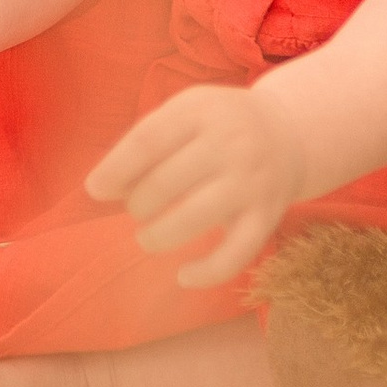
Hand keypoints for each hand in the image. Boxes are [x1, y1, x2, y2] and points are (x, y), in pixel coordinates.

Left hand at [85, 83, 308, 290]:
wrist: (291, 133)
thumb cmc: (219, 126)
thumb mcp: (187, 112)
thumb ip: (146, 141)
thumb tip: (101, 187)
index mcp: (202, 110)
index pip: (148, 140)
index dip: (116, 168)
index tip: (95, 190)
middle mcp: (231, 143)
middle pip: (166, 181)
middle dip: (138, 204)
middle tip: (135, 209)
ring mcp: (252, 181)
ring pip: (195, 218)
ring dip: (159, 237)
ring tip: (148, 238)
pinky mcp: (268, 216)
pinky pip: (236, 254)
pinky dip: (206, 273)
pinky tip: (184, 276)